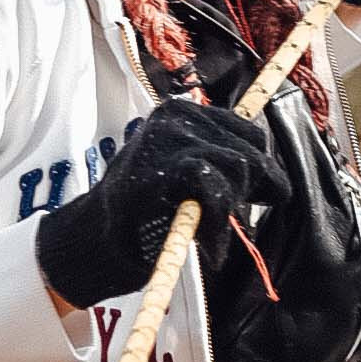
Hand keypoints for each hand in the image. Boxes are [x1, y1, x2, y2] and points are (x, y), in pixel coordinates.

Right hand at [35, 97, 288, 308]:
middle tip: (236, 216)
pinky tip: (210, 247)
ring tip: (212, 233)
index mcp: (181, 114)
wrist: (92, 239)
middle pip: (252, 148)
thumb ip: (215, 160)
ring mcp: (169, 141)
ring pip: (239, 167)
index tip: (262, 193)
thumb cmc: (140, 211)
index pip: (247, 130)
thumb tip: (268, 172)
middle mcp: (177, 118)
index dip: (261, 165)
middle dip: (255, 186)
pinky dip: (219, 226)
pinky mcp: (165, 170)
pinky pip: (217, 192)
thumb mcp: (179, 170)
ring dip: (234, 208)